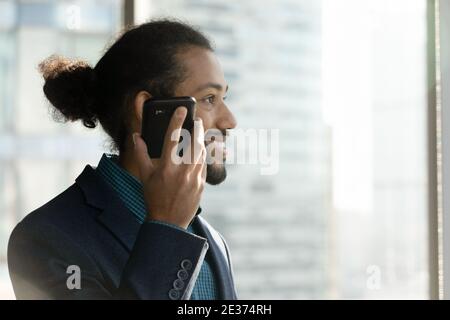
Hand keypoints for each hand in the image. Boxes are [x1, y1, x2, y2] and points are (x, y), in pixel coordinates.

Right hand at [133, 107, 206, 228]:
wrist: (168, 222)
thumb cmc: (154, 197)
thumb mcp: (145, 176)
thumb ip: (141, 154)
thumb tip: (137, 136)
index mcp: (166, 168)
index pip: (172, 138)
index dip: (177, 121)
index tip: (182, 109)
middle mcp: (181, 172)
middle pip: (193, 143)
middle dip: (197, 128)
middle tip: (197, 119)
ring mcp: (194, 179)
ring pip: (202, 153)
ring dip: (202, 140)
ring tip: (201, 132)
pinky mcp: (201, 185)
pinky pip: (205, 165)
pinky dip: (204, 155)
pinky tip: (203, 150)